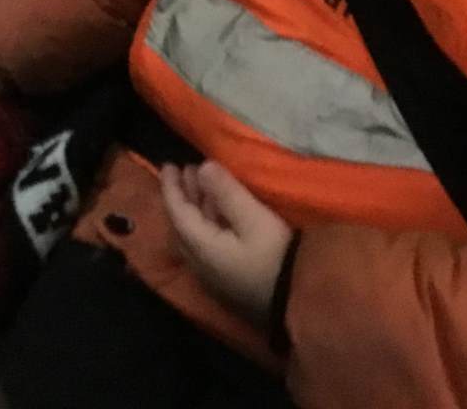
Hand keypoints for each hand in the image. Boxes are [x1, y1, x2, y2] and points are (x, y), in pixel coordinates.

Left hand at [160, 161, 295, 322]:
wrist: (298, 302)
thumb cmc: (276, 256)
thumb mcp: (254, 219)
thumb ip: (226, 193)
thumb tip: (202, 166)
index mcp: (201, 247)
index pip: (178, 213)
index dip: (171, 187)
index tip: (169, 164)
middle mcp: (200, 262)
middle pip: (183, 224)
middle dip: (184, 195)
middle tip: (187, 169)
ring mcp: (213, 274)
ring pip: (195, 234)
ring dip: (197, 208)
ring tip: (202, 184)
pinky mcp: (227, 279)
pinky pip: (206, 243)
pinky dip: (207, 222)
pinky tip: (218, 213)